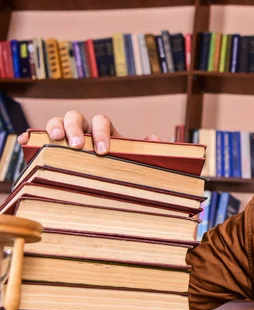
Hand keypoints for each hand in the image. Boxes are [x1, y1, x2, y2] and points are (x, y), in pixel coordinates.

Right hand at [17, 111, 161, 154]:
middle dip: (75, 129)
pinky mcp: (49, 145)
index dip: (102, 133)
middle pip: (75, 117)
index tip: (104, 151)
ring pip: (56, 122)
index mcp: (103, 130)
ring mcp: (65, 134)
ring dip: (54, 128)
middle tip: (78, 146)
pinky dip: (31, 136)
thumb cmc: (117, 165)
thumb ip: (145, 149)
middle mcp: (83, 129)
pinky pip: (37, 136)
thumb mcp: (133, 158)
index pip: (101, 121)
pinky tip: (27, 142)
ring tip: (55, 141)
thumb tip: (155, 139)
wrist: (103, 177)